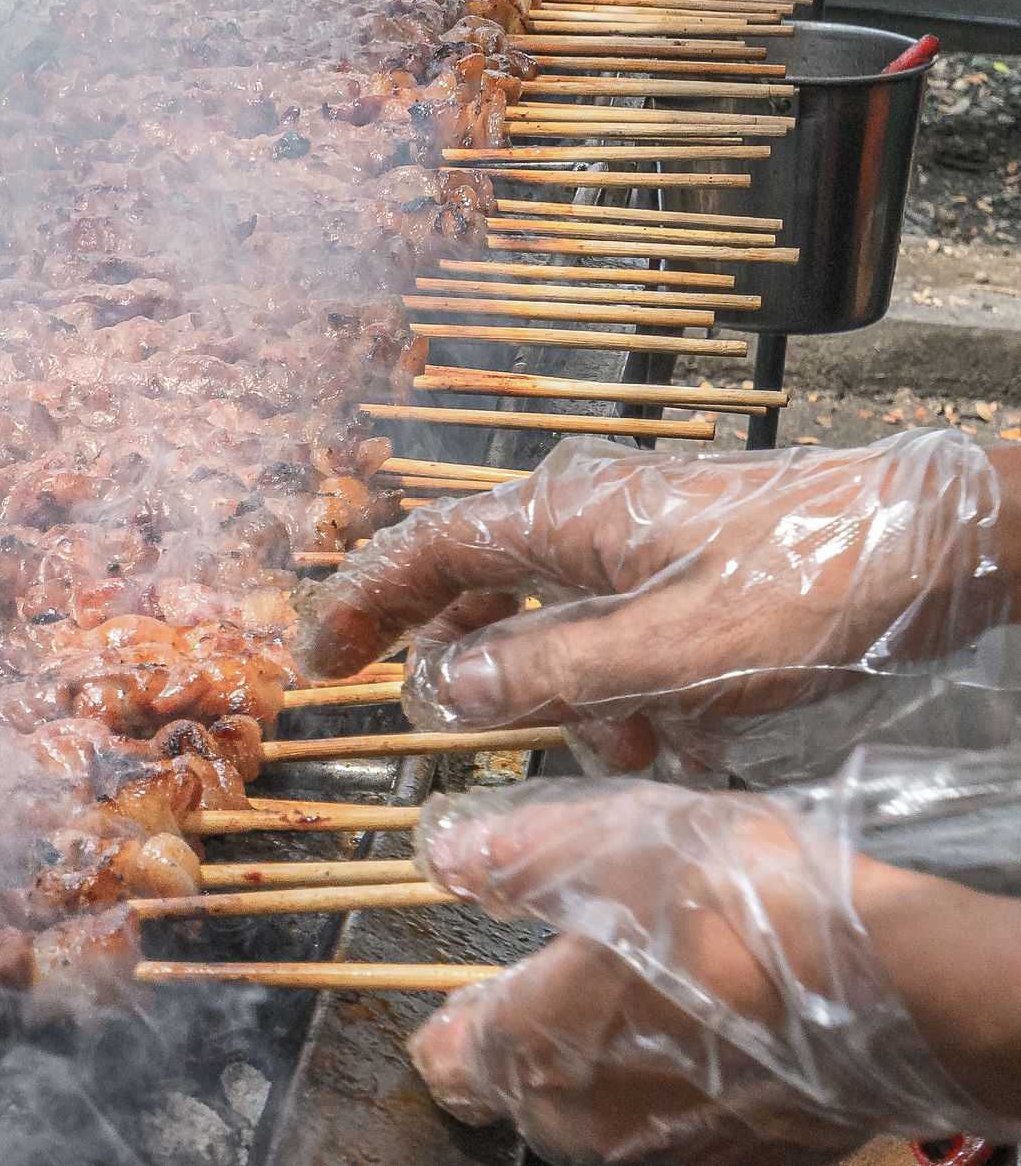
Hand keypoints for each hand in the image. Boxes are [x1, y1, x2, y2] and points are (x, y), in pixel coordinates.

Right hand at [296, 431, 1020, 773]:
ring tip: (595, 745)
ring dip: (547, 685)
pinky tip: (654, 733)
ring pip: (546, 615)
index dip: (364, 602)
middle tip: (404, 709)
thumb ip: (547, 670)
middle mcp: (587, 516)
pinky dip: (610, 683)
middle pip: (473, 579)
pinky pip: (608, 629)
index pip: (426, 549)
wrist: (939, 542)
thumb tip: (441, 683)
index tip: (321, 660)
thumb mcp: (669, 652)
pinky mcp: (676, 567)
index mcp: (566, 517)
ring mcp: (633, 540)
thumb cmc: (812, 583)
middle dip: (441, 647)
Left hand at [408, 776, 1020, 1164]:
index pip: (447, 1058)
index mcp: (535, 1045)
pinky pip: (673, 1126)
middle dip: (528, 1036)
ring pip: (596, 1113)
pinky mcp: (739, 1159)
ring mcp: (664, 1151)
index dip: (448, 1019)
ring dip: (604, 1057)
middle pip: (519, 1089)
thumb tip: (447, 854)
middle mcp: (587, 1119)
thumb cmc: (737, 909)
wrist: (896, 989)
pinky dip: (672, 1082)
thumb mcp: (607, 843)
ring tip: (646, 986)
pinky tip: (710, 1024)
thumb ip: (515, 854)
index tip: (465, 987)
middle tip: (569, 970)